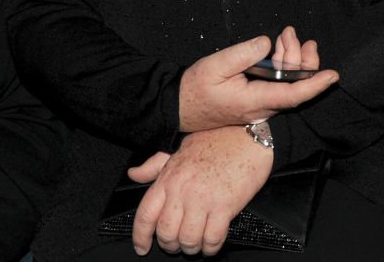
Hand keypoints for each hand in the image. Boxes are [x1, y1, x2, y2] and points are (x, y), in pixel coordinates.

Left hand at [130, 125, 271, 256]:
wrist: (250, 136)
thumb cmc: (218, 140)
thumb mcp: (182, 148)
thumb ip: (155, 164)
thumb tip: (134, 174)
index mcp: (169, 177)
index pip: (145, 214)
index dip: (140, 236)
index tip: (143, 247)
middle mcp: (183, 189)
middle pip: (166, 233)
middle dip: (170, 245)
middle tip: (177, 244)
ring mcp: (204, 198)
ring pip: (188, 240)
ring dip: (191, 247)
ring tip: (197, 243)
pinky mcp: (225, 205)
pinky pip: (212, 238)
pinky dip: (211, 247)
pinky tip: (212, 243)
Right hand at [179, 31, 338, 131]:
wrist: (177, 107)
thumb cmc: (195, 89)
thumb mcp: (215, 66)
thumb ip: (243, 53)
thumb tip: (267, 43)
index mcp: (255, 100)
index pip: (294, 95)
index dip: (315, 84)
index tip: (333, 75)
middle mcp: (262, 105)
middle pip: (294, 85)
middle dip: (303, 60)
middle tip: (300, 37)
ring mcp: (259, 103)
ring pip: (286, 82)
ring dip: (291, 58)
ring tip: (289, 35)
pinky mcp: (255, 98)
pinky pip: (276, 82)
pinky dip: (281, 64)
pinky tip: (279, 47)